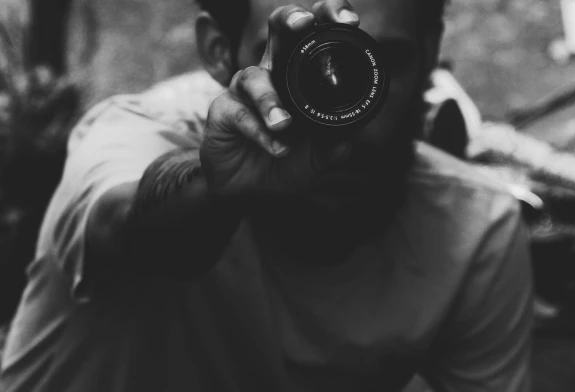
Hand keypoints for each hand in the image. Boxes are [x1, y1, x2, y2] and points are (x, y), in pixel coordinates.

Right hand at [200, 0, 360, 197]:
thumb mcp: (320, 156)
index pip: (314, 34)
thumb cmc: (288, 162)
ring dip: (270, 100)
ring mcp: (244, 90)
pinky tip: (276, 147)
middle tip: (305, 24)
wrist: (252, 191)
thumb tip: (352, 131)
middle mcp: (272, 72)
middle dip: (291, 18)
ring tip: (284, 124)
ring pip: (254, 77)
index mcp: (299, 72)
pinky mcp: (222, 112)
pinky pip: (241, 115)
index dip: (330, 17)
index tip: (350, 23)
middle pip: (279, 29)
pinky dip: (260, 132)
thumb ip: (336, 144)